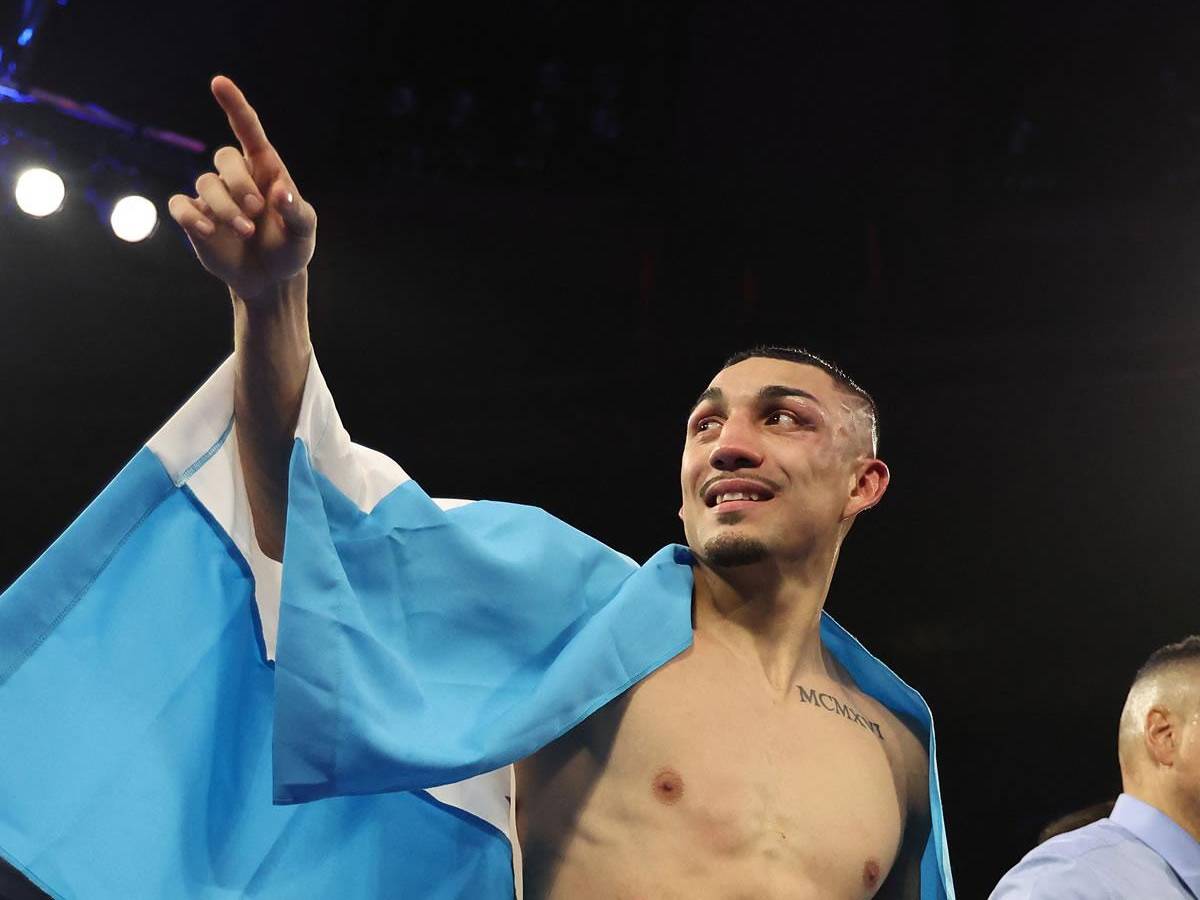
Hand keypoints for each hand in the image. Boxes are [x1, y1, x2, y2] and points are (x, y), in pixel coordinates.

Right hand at [168, 76, 316, 301]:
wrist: (271, 278)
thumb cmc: (291, 247)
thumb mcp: (304, 232)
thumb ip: (297, 211)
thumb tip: (280, 193)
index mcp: (265, 170)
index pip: (248, 131)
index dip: (234, 106)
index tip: (219, 82)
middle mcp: (237, 178)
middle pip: (225, 157)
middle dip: (240, 182)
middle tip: (256, 210)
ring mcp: (213, 197)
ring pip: (205, 182)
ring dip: (224, 207)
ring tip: (245, 231)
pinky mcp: (195, 218)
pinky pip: (180, 205)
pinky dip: (192, 217)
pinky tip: (209, 232)